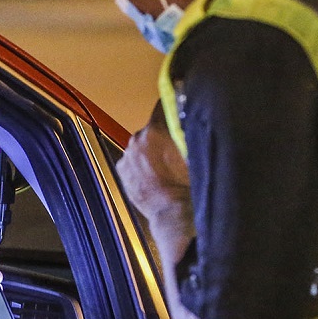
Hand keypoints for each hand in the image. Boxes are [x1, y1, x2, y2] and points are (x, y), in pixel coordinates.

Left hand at [116, 101, 193, 247]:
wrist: (173, 214)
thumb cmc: (189, 185)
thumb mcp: (196, 152)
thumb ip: (189, 130)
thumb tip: (191, 115)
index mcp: (157, 130)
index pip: (163, 104)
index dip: (172, 105)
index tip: (178, 106)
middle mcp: (138, 138)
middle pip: (152, 128)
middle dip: (162, 135)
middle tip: (175, 150)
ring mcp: (127, 155)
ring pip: (141, 145)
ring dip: (151, 151)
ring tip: (165, 168)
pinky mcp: (122, 169)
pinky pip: (132, 160)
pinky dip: (140, 164)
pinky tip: (153, 176)